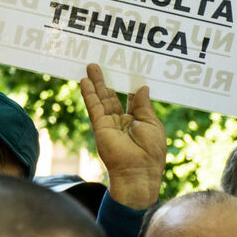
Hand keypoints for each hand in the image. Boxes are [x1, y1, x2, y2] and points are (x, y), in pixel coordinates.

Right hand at [80, 63, 165, 208]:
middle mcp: (121, 121)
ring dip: (95, 83)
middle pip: (112, 96)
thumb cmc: (151, 150)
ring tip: (91, 66)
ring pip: (101, 99)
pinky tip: (85, 82)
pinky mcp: (100, 126)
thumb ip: (143, 105)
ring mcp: (109, 123)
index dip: (128, 85)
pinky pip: (93, 107)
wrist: (138, 171)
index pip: (130, 99)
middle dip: (106, 81)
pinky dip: (89, 94)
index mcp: (137, 121)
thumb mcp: (151, 123)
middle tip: (101, 65)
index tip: (126, 70)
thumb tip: (143, 87)